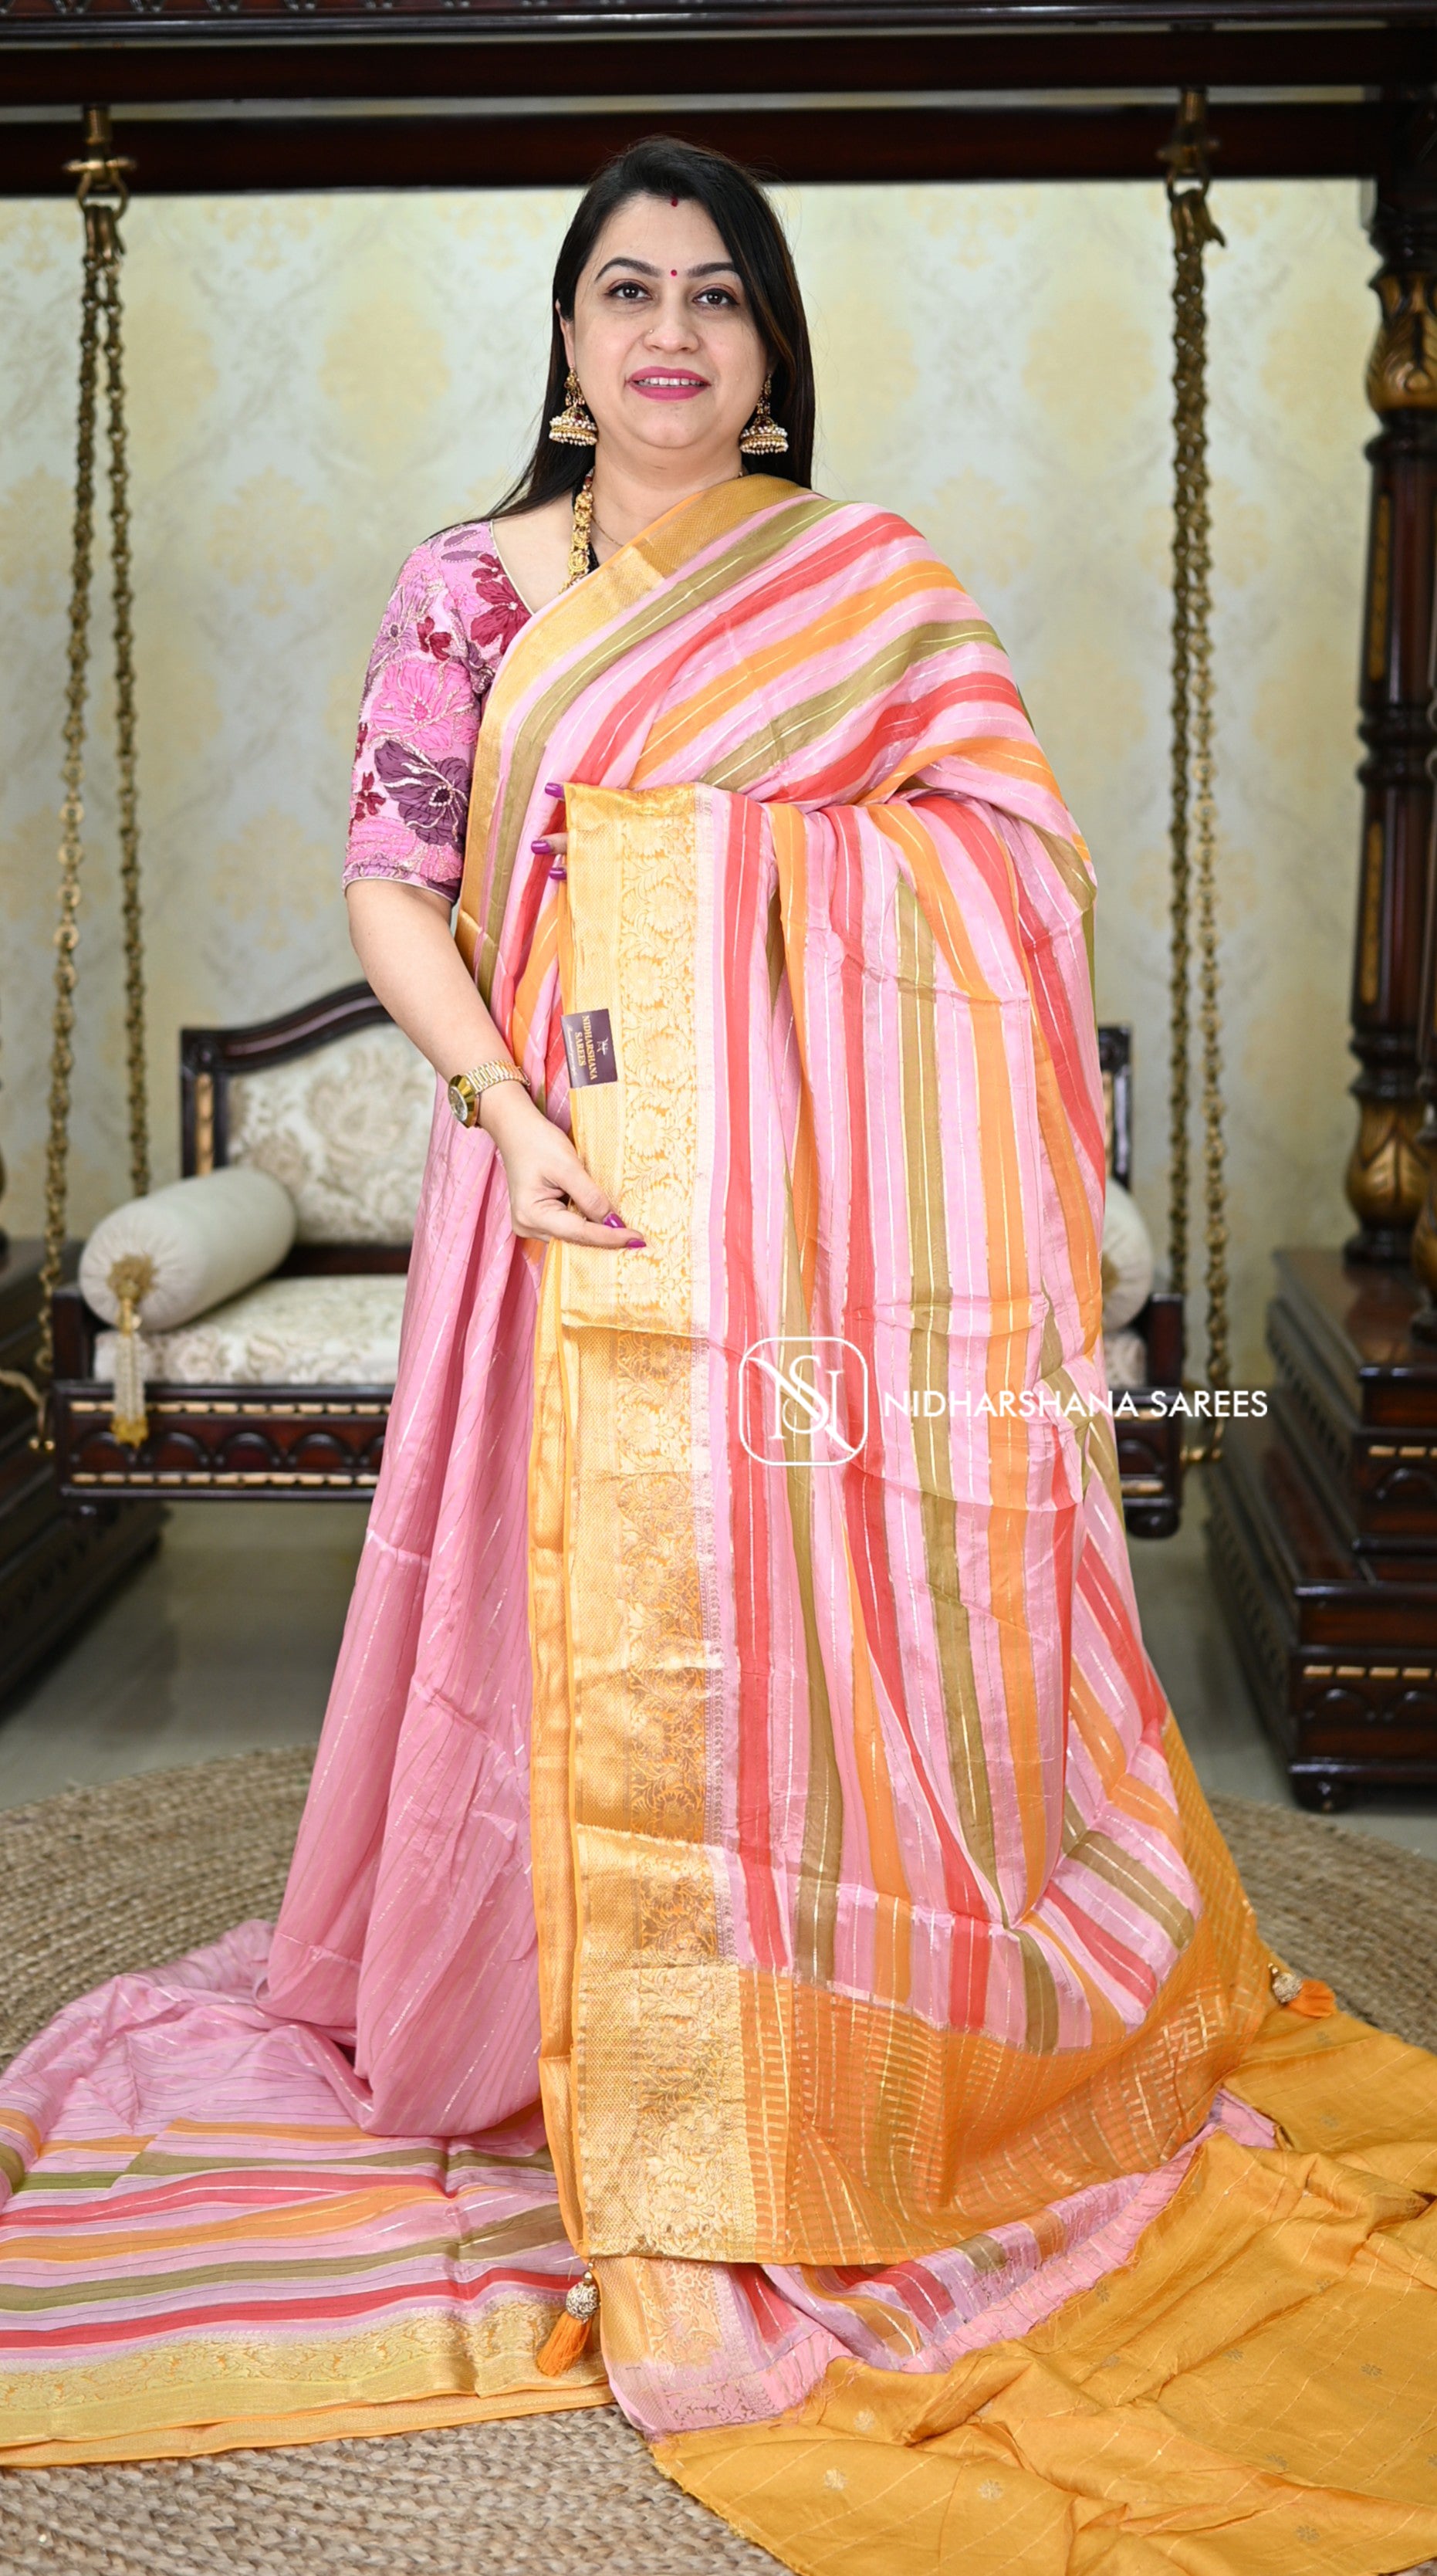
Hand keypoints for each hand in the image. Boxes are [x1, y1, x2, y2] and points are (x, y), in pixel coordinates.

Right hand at [480, 1078, 643, 1249]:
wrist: (516, 1130)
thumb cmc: (537, 1142)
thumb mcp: (568, 1166)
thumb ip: (590, 1196)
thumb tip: (614, 1222)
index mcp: (532, 1215)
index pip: (579, 1233)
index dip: (610, 1237)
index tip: (637, 1238)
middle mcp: (528, 1226)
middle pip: (575, 1240)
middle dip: (606, 1240)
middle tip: (638, 1241)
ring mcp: (532, 1225)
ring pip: (573, 1237)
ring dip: (598, 1234)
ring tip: (628, 1235)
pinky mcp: (539, 1219)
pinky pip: (568, 1228)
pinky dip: (588, 1226)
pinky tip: (608, 1224)